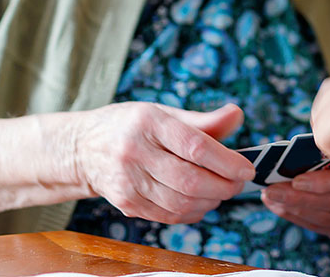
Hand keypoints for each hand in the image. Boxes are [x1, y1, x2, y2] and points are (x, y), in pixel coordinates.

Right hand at [72, 102, 255, 223]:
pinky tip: (201, 202)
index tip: (246, 168)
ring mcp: (127, 182)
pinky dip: (193, 213)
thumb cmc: (131, 126)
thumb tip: (238, 115)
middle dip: (223, 186)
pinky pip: (169, 216)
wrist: (82, 149)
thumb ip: (202, 120)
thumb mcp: (163, 113)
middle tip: (238, 183)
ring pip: (180, 203)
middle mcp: (134, 152)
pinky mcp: (126, 204)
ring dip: (210, 201)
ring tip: (221, 191)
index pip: (194, 146)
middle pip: (189, 180)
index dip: (226, 161)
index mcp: (147, 122)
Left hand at [259, 152, 329, 239]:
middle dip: (300, 199)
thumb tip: (290, 156)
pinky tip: (282, 208)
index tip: (295, 180)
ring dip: (295, 211)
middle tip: (271, 191)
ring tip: (271, 199)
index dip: (324, 182)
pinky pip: (324, 228)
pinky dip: (300, 219)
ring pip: (329, 220)